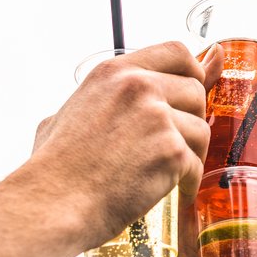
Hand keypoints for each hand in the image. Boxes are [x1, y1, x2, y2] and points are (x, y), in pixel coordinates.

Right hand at [31, 41, 217, 249]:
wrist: (55, 203)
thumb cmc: (56, 168)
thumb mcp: (68, 113)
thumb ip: (102, 98)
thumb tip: (121, 91)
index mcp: (114, 72)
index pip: (176, 52)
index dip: (193, 70)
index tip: (193, 90)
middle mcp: (138, 87)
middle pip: (195, 91)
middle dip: (190, 119)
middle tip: (171, 146)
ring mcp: (157, 117)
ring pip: (201, 129)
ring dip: (191, 153)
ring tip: (169, 174)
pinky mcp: (171, 151)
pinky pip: (197, 163)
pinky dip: (189, 182)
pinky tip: (175, 191)